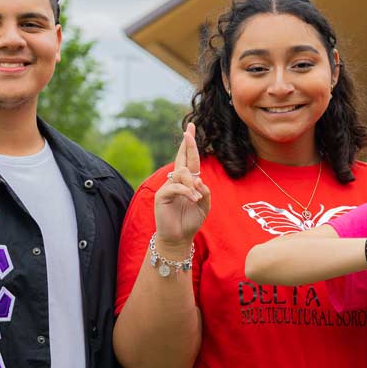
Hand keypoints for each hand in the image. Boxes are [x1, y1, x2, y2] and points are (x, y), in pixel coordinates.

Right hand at [154, 124, 210, 250]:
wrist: (179, 238)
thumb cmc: (190, 221)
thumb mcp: (204, 205)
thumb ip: (205, 191)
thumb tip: (198, 179)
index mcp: (188, 181)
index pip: (189, 160)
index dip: (190, 145)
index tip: (190, 129)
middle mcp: (177, 181)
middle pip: (182, 159)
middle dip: (187, 144)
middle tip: (189, 131)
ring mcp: (168, 187)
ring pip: (182, 174)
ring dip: (192, 184)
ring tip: (196, 198)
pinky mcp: (161, 195)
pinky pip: (175, 187)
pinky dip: (186, 192)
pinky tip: (192, 199)